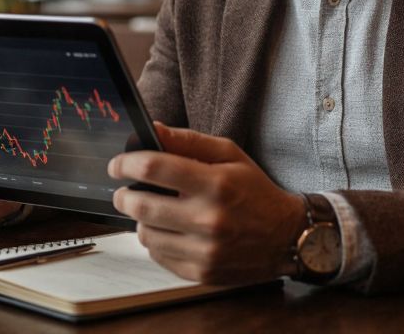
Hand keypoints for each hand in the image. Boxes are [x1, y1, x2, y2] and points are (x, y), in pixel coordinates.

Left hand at [108, 122, 306, 284]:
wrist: (286, 238)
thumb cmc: (255, 191)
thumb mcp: (229, 155)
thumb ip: (188, 140)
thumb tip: (153, 129)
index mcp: (216, 184)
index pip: (154, 168)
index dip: (126, 163)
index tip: (117, 165)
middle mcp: (209, 220)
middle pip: (142, 205)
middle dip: (124, 194)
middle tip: (125, 190)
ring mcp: (205, 251)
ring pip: (145, 234)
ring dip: (141, 219)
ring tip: (154, 210)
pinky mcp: (201, 273)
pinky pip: (158, 256)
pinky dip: (157, 241)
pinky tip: (171, 231)